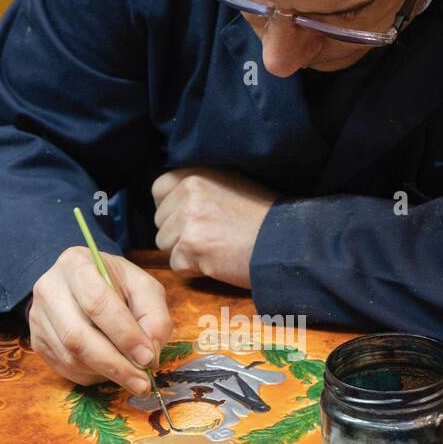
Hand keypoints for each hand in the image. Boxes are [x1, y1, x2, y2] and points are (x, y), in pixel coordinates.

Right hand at [29, 247, 171, 388]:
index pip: (97, 303)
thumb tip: (149, 354)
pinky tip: (110, 370)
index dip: (124, 334)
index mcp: (76, 264)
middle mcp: (50, 289)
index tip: (147, 357)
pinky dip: (92, 375)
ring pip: (70, 356)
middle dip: (115, 364)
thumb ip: (154, 317)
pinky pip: (65, 367)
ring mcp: (39, 317)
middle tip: (142, 382)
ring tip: (132, 377)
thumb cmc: (117, 284)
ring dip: (106, 373)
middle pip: (78, 336)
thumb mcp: (143, 288)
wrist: (84, 284)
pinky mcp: (37, 341)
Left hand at [152, 168, 276, 286]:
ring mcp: (188, 218)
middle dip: (179, 234)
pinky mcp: (191, 246)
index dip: (170, 208)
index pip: (159, 189)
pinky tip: (217, 262)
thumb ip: (200, 189)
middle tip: (211, 238)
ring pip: (165, 245)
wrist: (284, 241)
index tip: (189, 219)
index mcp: (196, 173)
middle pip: (161, 222)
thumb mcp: (230, 185)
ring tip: (216, 249)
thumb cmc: (262, 218)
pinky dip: (194, 270)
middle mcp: (189, 191)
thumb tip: (174, 203)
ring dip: (186, 253)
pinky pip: (177, 265)